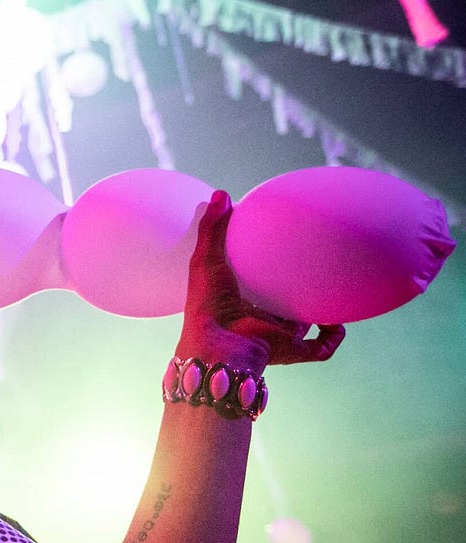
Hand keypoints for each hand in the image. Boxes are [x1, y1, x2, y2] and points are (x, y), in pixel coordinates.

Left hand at [179, 190, 344, 369]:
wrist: (218, 345)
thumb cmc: (207, 304)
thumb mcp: (205, 259)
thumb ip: (213, 227)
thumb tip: (221, 193)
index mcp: (241, 298)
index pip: (260, 282)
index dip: (270, 268)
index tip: (284, 248)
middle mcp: (261, 317)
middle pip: (286, 302)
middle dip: (302, 288)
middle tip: (318, 264)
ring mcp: (279, 334)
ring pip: (307, 324)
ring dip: (323, 310)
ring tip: (337, 288)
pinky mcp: (293, 350)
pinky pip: (322, 347)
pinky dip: (333, 336)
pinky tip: (336, 321)